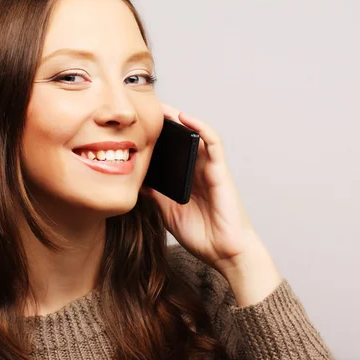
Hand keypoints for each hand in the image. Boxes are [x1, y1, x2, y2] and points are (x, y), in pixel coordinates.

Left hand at [141, 103, 270, 280]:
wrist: (224, 253)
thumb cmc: (201, 234)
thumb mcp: (168, 212)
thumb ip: (155, 195)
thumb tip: (135, 180)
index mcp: (186, 178)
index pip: (172, 150)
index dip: (157, 136)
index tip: (136, 124)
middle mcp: (199, 169)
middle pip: (183, 138)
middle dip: (166, 121)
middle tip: (145, 107)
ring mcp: (211, 169)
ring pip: (197, 134)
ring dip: (180, 118)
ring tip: (161, 106)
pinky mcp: (221, 172)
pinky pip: (213, 143)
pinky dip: (201, 127)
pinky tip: (185, 118)